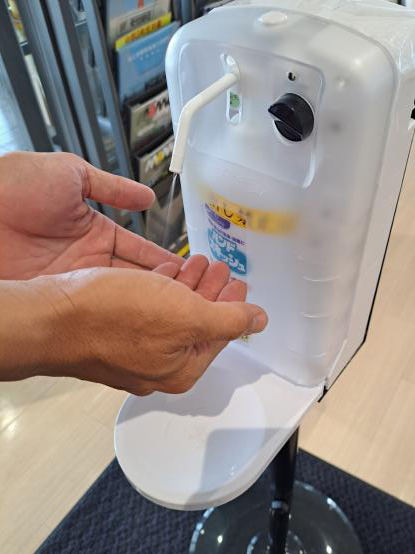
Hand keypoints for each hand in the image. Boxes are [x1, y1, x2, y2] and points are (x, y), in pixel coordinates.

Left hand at [0, 149, 246, 308]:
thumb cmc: (15, 185)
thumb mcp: (71, 173)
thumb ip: (112, 186)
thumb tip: (148, 194)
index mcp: (95, 232)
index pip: (141, 251)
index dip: (166, 261)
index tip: (192, 272)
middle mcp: (88, 261)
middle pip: (136, 279)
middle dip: (165, 288)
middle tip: (197, 297)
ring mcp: (75, 281)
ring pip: (122, 298)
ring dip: (149, 304)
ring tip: (180, 311)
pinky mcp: (59, 296)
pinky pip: (97, 306)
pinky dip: (121, 313)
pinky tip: (146, 320)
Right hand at [22, 268, 267, 394]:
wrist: (51, 317)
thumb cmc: (114, 319)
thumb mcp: (188, 315)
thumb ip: (229, 318)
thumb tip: (260, 321)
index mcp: (181, 370)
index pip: (220, 336)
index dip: (234, 307)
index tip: (240, 284)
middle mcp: (157, 367)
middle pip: (196, 325)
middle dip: (210, 292)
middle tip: (220, 268)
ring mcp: (131, 351)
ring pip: (169, 315)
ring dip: (186, 286)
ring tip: (196, 262)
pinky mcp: (111, 332)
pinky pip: (145, 310)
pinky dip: (159, 288)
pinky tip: (164, 270)